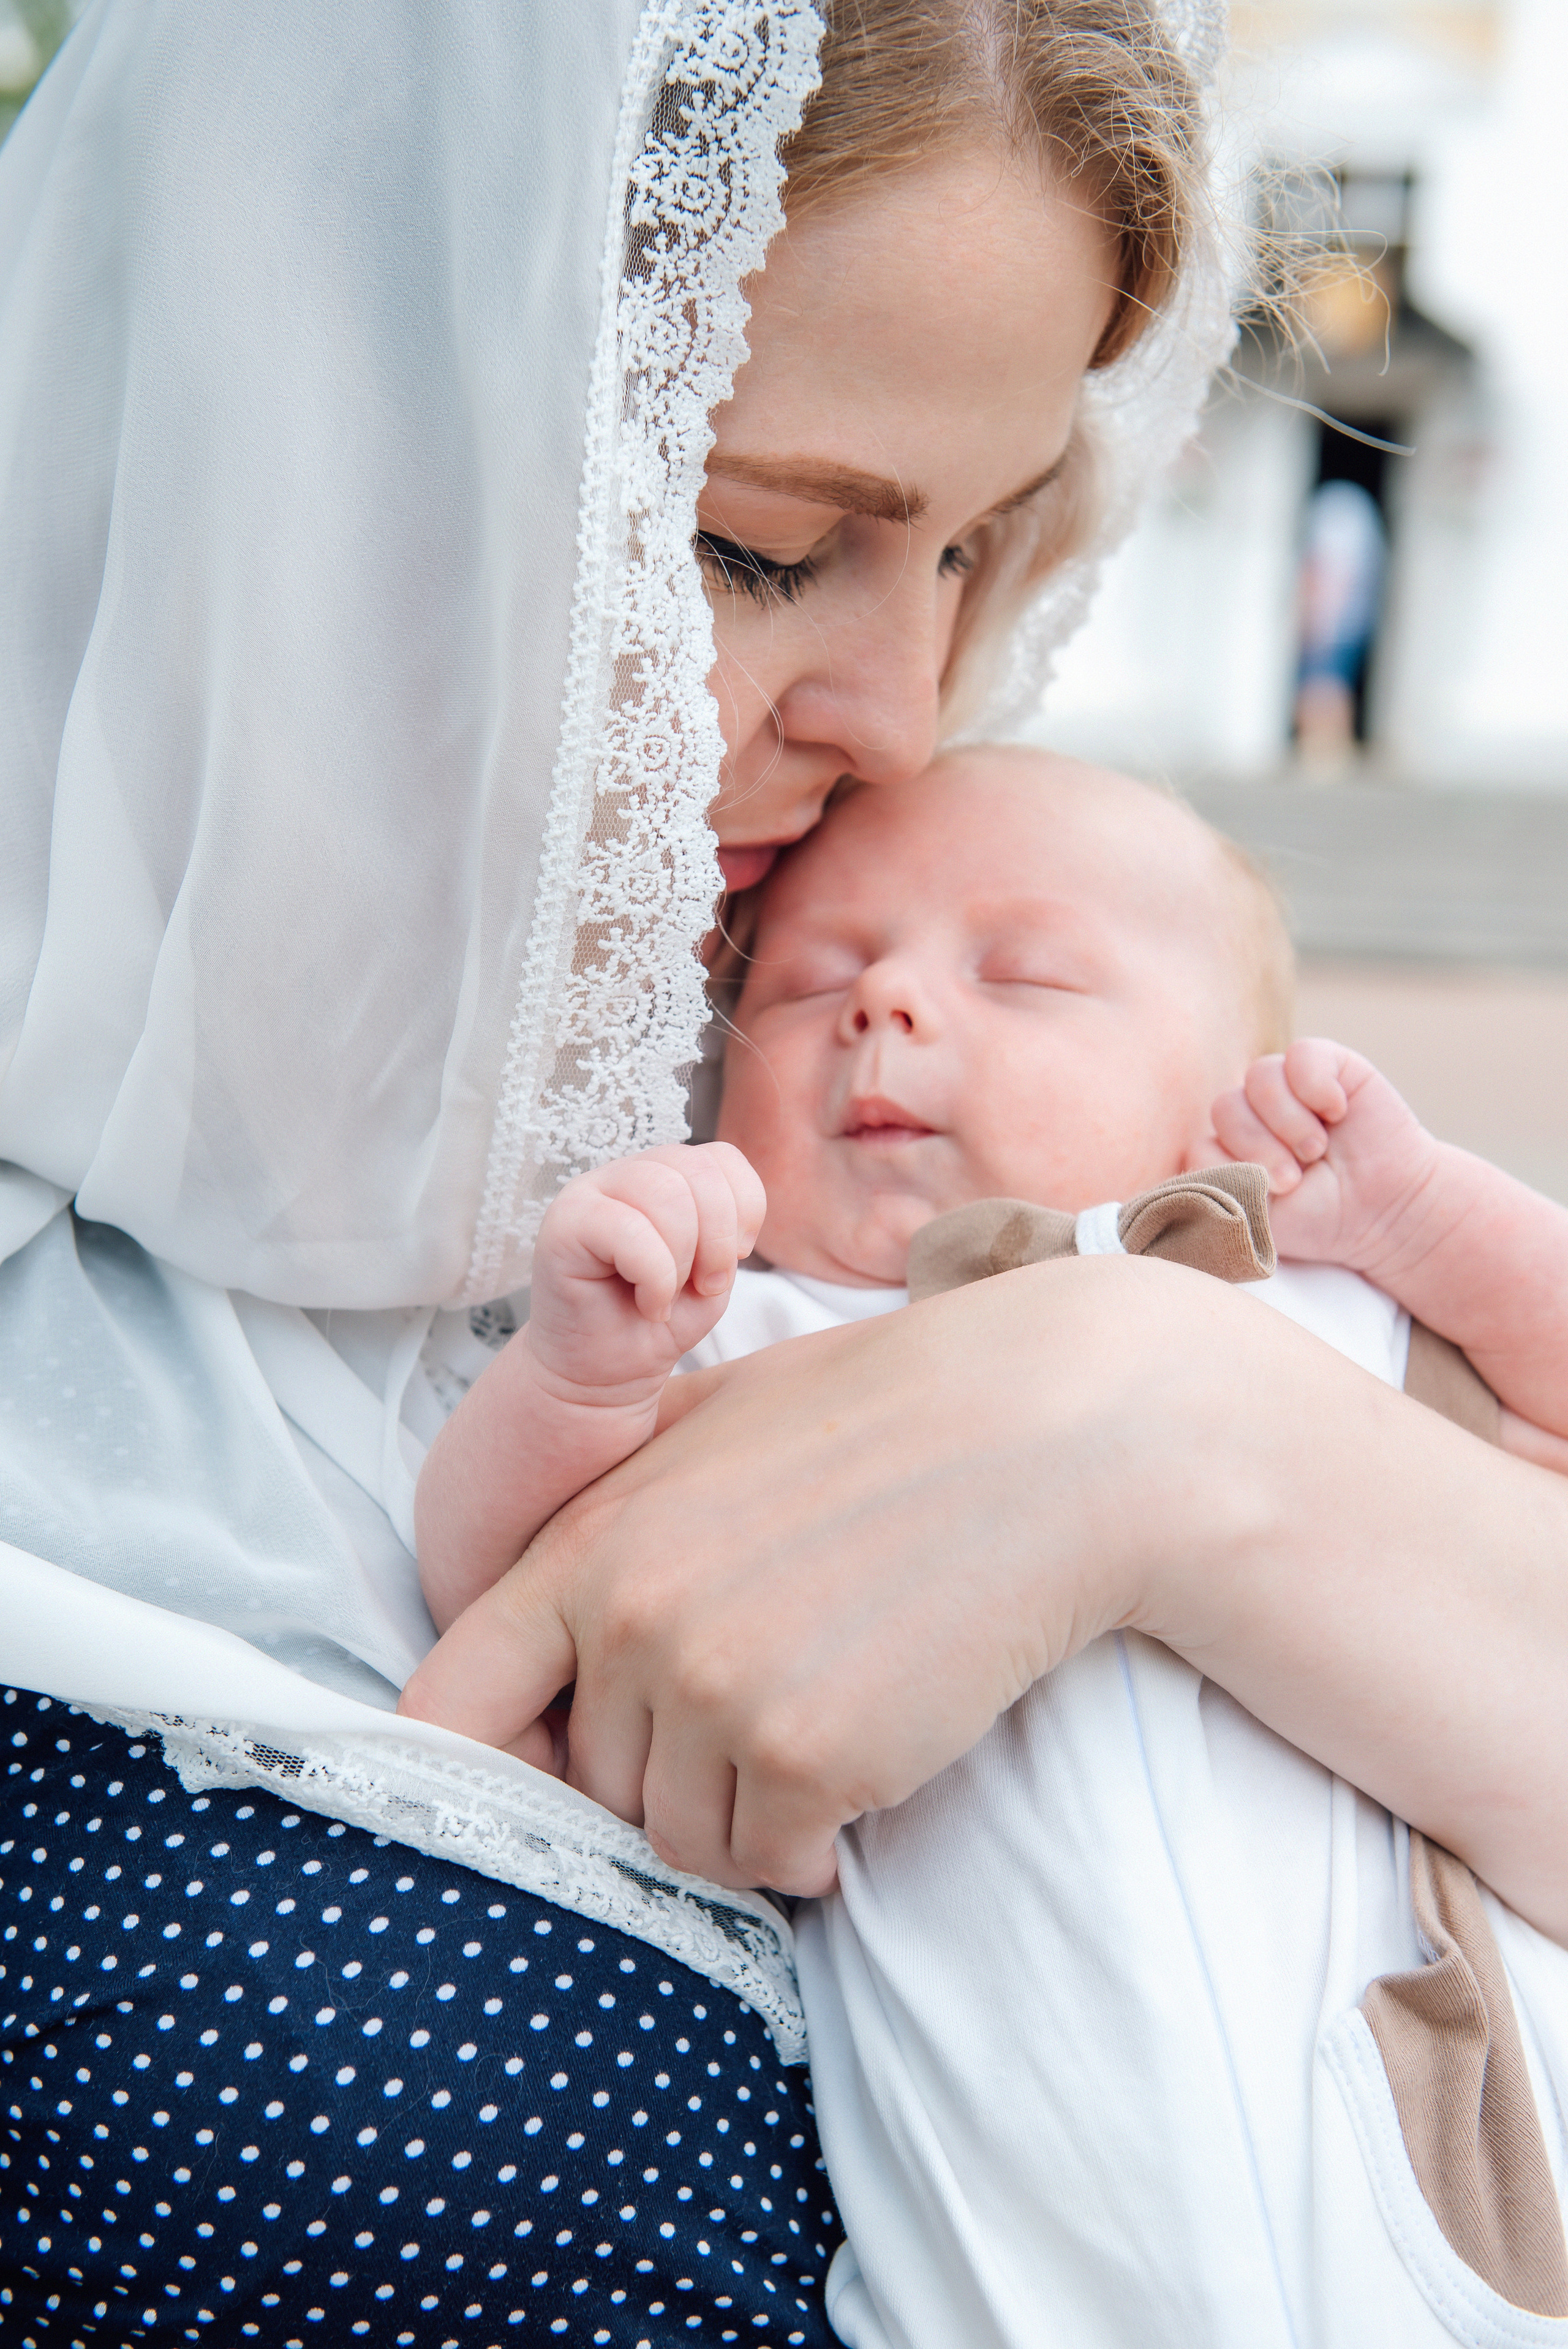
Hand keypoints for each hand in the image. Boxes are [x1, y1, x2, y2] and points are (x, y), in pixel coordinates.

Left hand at [407, 1253, 1567, 1942]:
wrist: (1049, 1434)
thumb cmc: (891, 1415)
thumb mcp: (718, 1427)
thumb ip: (620, 1514)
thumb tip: (561, 1610)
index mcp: (590, 1538)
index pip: (447, 1697)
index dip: (479, 1760)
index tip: (537, 1778)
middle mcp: (630, 1619)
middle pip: (592, 1785)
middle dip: (663, 1778)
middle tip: (758, 1723)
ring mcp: (715, 1690)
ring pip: (678, 1840)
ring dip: (743, 1817)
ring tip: (820, 1734)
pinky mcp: (810, 1753)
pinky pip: (775, 1863)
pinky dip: (814, 1843)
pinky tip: (868, 1770)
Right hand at [527, 1142, 765, 1403]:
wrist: (606, 1373)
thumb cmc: (656, 1319)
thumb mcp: (711, 1270)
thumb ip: (725, 1227)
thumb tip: (732, 1212)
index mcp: (664, 1175)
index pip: (720, 1157)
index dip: (744, 1209)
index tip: (734, 1259)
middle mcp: (625, 1174)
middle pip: (696, 1169)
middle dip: (717, 1239)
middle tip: (705, 1286)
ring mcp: (590, 1192)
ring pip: (665, 1192)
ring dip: (682, 1259)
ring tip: (667, 1296)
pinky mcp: (563, 1223)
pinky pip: (628, 1230)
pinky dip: (654, 1278)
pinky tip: (647, 1304)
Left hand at [1210, 1038, 1439, 1278]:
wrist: (1384, 1212)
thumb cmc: (1319, 1218)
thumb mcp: (1260, 1219)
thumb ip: (1219, 1189)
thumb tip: (1191, 1162)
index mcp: (1229, 1149)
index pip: (1200, 1144)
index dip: (1231, 1169)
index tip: (1271, 1195)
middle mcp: (1252, 1114)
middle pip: (1225, 1109)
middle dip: (1259, 1148)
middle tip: (1295, 1176)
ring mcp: (1287, 1087)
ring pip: (1258, 1079)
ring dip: (1289, 1122)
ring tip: (1317, 1149)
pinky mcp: (1325, 1065)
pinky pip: (1301, 1055)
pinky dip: (1317, 1087)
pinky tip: (1338, 1112)